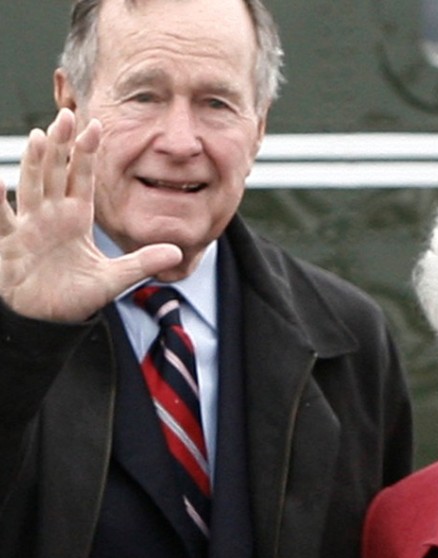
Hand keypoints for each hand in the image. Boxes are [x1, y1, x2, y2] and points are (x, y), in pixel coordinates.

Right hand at [0, 108, 180, 322]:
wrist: (47, 319)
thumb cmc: (75, 296)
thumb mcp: (114, 280)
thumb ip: (142, 263)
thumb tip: (177, 251)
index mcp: (76, 218)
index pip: (82, 179)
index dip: (86, 154)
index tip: (95, 126)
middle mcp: (51, 216)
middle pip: (55, 173)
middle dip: (60, 146)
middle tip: (66, 115)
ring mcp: (28, 227)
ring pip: (31, 188)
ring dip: (35, 164)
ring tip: (41, 137)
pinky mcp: (9, 245)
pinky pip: (1, 219)